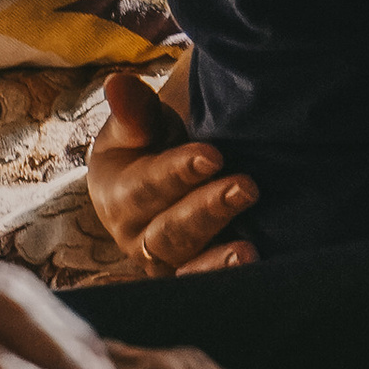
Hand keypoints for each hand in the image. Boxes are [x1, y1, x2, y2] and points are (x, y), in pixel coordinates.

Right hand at [88, 67, 262, 273]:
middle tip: (246, 187)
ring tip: (248, 248)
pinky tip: (251, 268)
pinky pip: (202, 286)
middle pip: (169, 230)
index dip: (178, 172)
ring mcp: (162, 261)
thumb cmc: (150, 142)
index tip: (213, 156)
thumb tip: (117, 82)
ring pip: (186, 262)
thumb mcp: (139, 123)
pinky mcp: (189, 276)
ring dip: (217, 257)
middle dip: (208, 210)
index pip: (146, 185)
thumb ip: (134, 110)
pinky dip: (223, 279)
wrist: (160, 169)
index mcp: (117, 193)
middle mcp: (135, 235)